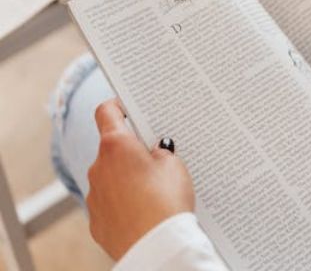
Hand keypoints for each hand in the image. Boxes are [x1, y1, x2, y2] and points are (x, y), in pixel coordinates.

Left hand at [87, 98, 194, 259]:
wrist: (156, 247)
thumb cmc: (166, 202)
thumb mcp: (174, 166)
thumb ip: (161, 152)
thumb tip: (155, 152)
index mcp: (116, 145)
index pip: (107, 112)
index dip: (117, 106)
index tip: (127, 107)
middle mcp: (98, 167)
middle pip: (113, 149)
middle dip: (132, 152)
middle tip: (158, 160)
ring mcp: (94, 195)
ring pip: (111, 178)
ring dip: (128, 179)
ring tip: (156, 192)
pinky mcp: (97, 221)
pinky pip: (111, 204)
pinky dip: (125, 204)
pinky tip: (146, 212)